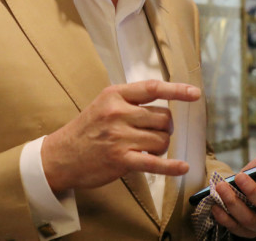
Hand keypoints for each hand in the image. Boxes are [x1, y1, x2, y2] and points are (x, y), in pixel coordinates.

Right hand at [41, 80, 200, 192]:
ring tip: (147, 148)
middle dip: (165, 127)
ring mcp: (119, 137)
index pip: (152, 88)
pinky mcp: (121, 160)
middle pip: (163, 117)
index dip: (177, 90)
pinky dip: (171, 166)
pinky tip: (181, 167)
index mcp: (114, 95)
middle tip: (155, 133)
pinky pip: (155, 162)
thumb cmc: (86, 130)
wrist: (60, 156)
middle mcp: (118, 113)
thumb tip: (164, 104)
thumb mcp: (102, 104)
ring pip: (162, 139)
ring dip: (161, 146)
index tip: (195, 94)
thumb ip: (129, 101)